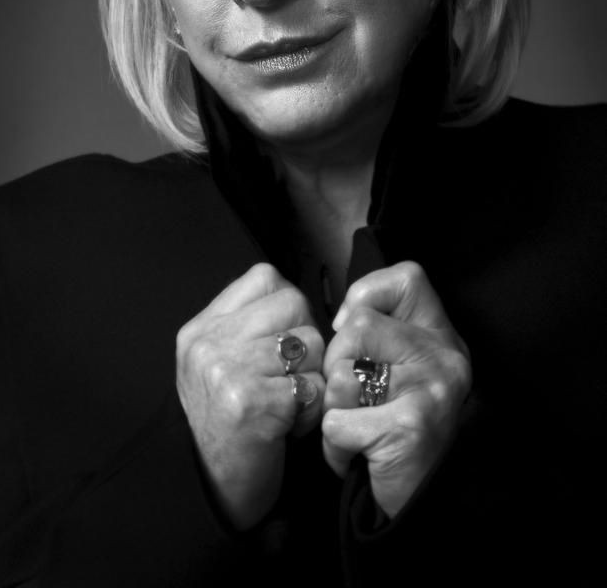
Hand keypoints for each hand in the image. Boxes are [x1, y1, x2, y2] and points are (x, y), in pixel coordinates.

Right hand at [176, 262, 324, 529]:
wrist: (210, 492)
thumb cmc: (229, 425)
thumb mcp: (221, 364)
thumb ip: (250, 326)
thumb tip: (299, 301)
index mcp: (201, 327)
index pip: (265, 278)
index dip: (290, 307)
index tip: (285, 343)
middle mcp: (208, 342)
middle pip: (294, 305)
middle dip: (308, 342)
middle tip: (291, 378)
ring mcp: (225, 369)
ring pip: (311, 344)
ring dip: (312, 378)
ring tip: (289, 404)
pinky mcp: (249, 402)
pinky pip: (312, 386)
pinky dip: (312, 410)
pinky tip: (289, 426)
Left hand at [322, 262, 470, 518]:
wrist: (420, 503)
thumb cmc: (395, 426)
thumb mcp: (400, 366)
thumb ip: (379, 329)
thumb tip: (340, 315)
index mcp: (441, 334)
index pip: (408, 277)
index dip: (368, 293)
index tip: (352, 329)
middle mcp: (445, 355)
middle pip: (358, 325)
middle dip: (337, 365)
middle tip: (354, 398)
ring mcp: (430, 389)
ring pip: (341, 374)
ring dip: (333, 411)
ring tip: (358, 429)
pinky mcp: (408, 426)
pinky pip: (338, 421)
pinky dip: (335, 446)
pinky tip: (358, 456)